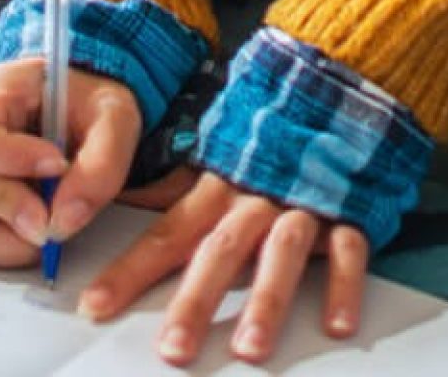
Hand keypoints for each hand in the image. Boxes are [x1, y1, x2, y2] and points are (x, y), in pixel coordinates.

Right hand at [0, 57, 140, 268]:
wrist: (89, 115)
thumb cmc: (94, 108)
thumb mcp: (116, 119)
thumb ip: (101, 164)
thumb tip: (62, 221)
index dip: (10, 162)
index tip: (58, 167)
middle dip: (5, 206)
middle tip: (50, 209)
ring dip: (14, 235)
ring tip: (50, 214)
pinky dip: (12, 246)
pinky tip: (37, 218)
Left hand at [79, 169, 369, 365]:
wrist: (334, 98)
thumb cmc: (264, 143)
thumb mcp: (213, 162)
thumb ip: (168, 188)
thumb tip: (110, 201)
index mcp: (216, 188)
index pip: (167, 234)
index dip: (131, 270)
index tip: (96, 306)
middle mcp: (255, 198)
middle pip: (221, 250)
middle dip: (197, 300)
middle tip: (174, 349)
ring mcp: (304, 203)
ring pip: (282, 251)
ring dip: (266, 300)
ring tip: (250, 348)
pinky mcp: (348, 209)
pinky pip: (350, 248)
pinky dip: (345, 285)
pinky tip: (337, 325)